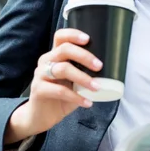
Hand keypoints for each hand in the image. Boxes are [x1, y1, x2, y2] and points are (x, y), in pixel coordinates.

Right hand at [4, 29, 101, 143]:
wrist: (41, 115)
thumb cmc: (62, 96)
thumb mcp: (74, 81)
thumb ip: (85, 73)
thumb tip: (111, 70)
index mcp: (55, 55)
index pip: (61, 36)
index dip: (73, 34)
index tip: (88, 39)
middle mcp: (46, 61)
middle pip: (64, 49)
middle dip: (84, 56)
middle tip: (99, 66)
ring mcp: (40, 74)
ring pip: (62, 69)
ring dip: (83, 78)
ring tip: (97, 87)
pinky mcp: (38, 90)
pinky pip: (59, 91)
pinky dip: (76, 97)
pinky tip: (87, 102)